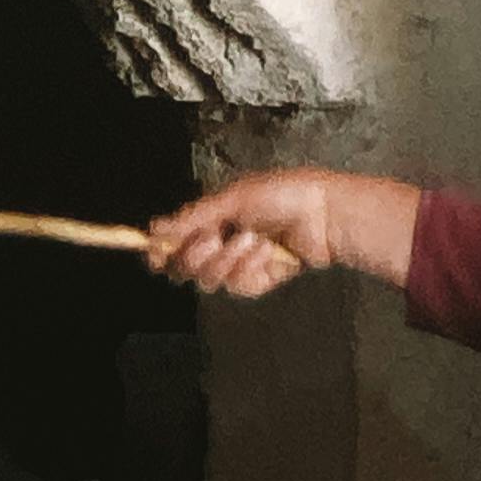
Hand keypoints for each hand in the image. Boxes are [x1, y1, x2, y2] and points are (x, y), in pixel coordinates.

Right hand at [146, 169, 422, 300]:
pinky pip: (240, 286)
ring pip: (211, 279)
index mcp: (212, 219)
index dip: (162, 253)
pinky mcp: (259, 280)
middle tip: (214, 240)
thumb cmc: (283, 194)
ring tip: (255, 240)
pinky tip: (269, 254)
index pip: (175, 243)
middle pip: (186, 268)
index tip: (155, 257)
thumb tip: (155, 228)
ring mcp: (240, 264)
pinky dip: (252, 269)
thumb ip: (194, 217)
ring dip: (230, 260)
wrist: (325, 213)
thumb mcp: (235, 198)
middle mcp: (221, 243)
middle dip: (198, 255)